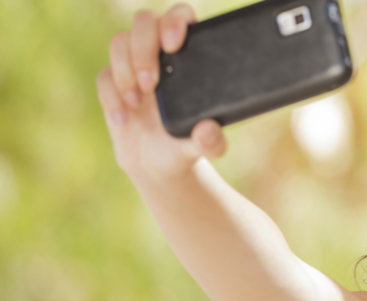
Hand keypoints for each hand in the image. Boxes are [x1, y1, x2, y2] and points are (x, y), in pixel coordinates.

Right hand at [96, 3, 226, 183]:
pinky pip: (104, 75)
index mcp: (190, 56)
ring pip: (119, 41)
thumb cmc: (184, 145)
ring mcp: (134, 65)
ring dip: (125, 70)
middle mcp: (161, 54)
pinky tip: (124, 118)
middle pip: (145, 21)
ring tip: (136, 103)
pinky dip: (111, 97)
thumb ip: (211, 142)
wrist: (157, 166)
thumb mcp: (203, 148)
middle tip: (151, 84)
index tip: (174, 46)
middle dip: (143, 48)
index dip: (175, 21)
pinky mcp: (113, 82)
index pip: (181, 17)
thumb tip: (209, 130)